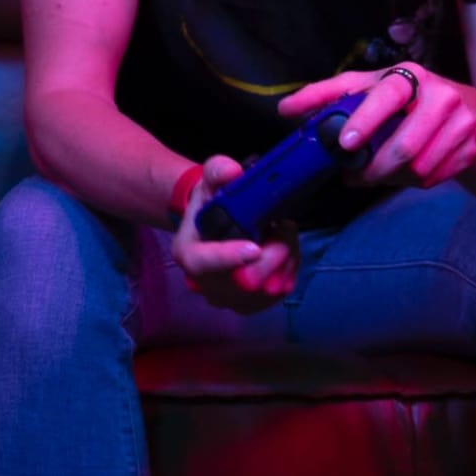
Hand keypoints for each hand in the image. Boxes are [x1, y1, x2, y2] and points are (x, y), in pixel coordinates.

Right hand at [169, 154, 297, 309]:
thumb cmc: (212, 200)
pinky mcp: (248, 304)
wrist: (215, 220)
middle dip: (270, 256)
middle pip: (241, 283)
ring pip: (264, 291)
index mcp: (187, 252)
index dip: (228, 258)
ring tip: (285, 235)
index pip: (202, 263)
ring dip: (284, 262)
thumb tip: (231, 171)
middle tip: (283, 228)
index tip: (255, 248)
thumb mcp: (211, 179)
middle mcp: (202, 282)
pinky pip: (275, 296)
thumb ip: (218, 171)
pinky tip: (287, 252)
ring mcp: (225, 297)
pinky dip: (288, 273)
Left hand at [283, 61, 475, 191]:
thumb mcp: (370, 90)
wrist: (473, 114)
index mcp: (409, 75)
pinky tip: (408, 171)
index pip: (387, 94)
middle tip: (354, 175)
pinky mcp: (471, 147)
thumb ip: (328, 97)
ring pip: (417, 168)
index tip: (345, 144)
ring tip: (379, 171)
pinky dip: (413, 182)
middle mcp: (440, 94)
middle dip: (373, 169)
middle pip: (403, 146)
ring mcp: (461, 122)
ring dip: (391, 178)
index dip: (365, 119)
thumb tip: (285, 109)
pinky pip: (433, 178)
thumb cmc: (407, 101)